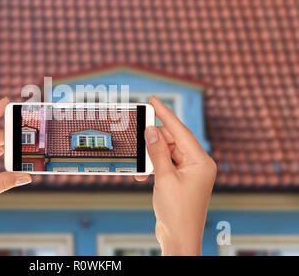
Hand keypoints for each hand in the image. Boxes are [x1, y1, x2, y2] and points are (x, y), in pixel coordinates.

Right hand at [136, 96, 215, 255]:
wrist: (179, 238)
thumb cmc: (177, 212)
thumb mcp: (164, 178)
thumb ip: (157, 152)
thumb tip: (151, 130)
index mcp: (201, 161)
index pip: (181, 131)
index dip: (166, 114)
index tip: (154, 100)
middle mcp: (198, 165)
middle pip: (173, 141)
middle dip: (154, 141)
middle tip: (138, 136)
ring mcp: (189, 173)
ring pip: (167, 153)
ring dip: (151, 157)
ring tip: (140, 164)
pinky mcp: (180, 180)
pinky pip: (165, 165)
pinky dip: (153, 167)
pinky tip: (143, 175)